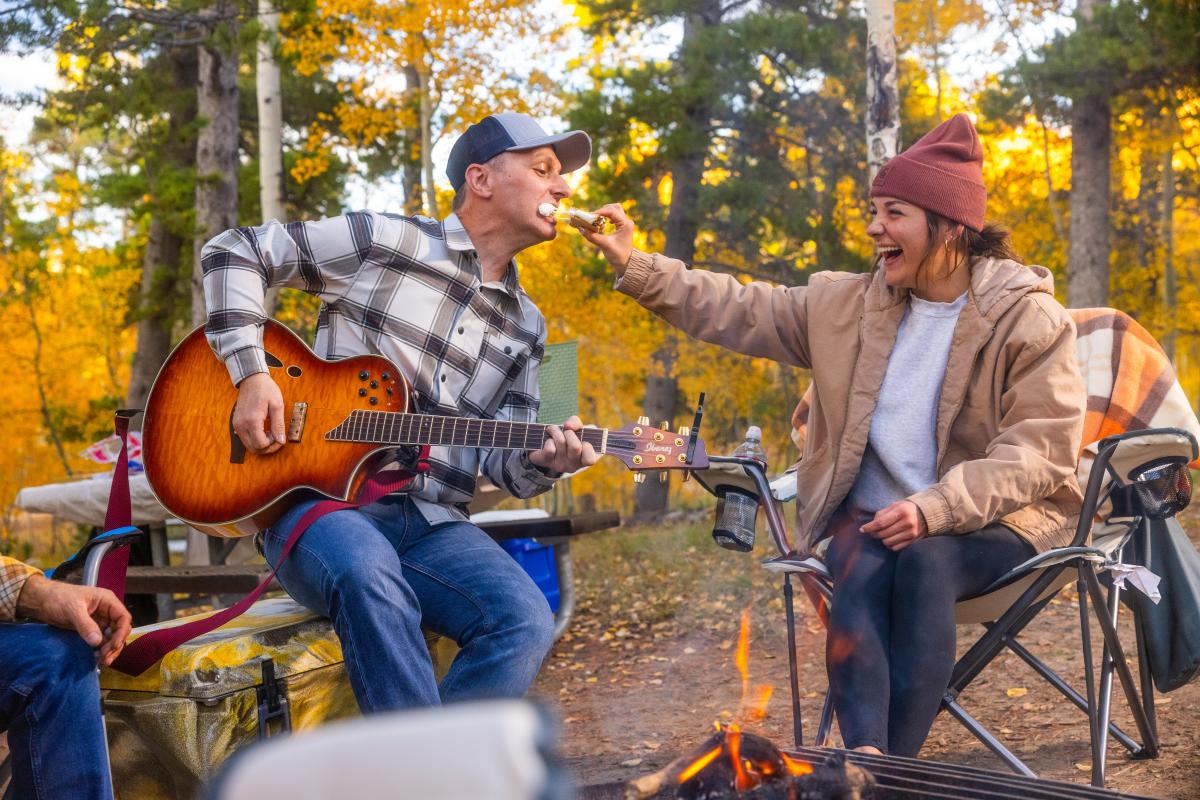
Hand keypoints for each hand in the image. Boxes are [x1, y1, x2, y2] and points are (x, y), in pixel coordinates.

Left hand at [16, 575, 132, 666]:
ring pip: (111, 637)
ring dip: (109, 650)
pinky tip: (95, 658)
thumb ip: (86, 625)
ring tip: (102, 662)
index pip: (123, 618)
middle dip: (115, 644)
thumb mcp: (73, 610)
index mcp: (107, 601)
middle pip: (119, 630)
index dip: (121, 633)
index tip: (112, 646)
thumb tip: (98, 642)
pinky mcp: (90, 629)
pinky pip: (100, 641)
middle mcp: (106, 611)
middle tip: (105, 659)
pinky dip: (99, 650)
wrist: (41, 600)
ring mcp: (99, 621)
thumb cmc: (58, 598)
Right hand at [234, 372, 285, 454]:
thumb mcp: (277, 406)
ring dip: (261, 444)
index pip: (261, 445)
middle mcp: (241, 425)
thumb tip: (281, 440)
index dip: (273, 444)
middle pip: (253, 449)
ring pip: (248, 446)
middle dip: (267, 447)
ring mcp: (237, 424)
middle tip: (277, 438)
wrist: (252, 379)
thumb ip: (278, 425)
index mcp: (252, 421)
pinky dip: (254, 439)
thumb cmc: (266, 389)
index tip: (279, 435)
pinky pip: (245, 438)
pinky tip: (263, 430)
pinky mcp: (236, 423)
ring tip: (270, 433)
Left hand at [528, 415, 599, 473]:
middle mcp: (573, 466)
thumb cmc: (568, 437)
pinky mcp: (546, 462)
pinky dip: (549, 439)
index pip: (590, 460)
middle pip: (575, 447)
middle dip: (570, 433)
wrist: (549, 446)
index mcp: (585, 460)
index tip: (583, 440)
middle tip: (566, 431)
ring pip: (561, 442)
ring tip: (554, 429)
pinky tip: (549, 440)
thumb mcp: (578, 429)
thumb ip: (577, 423)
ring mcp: (559, 466)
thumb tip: (568, 426)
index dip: (587, 446)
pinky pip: (549, 448)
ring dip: (556, 431)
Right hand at [577, 203, 635, 276]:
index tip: (589, 216)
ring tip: (596, 221)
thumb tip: (580, 228)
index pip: (612, 211)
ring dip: (604, 213)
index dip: (599, 212)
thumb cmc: (617, 255)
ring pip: (614, 210)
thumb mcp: (604, 245)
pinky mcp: (621, 225)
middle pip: (613, 207)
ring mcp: (624, 223)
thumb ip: (592, 236)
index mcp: (626, 224)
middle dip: (601, 211)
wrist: (625, 263)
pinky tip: (601, 224)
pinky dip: (605, 217)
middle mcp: (626, 221)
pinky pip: (613, 216)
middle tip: (592, 218)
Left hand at [860, 500, 927, 550]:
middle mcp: (907, 523)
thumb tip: (870, 524)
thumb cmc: (907, 508)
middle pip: (883, 534)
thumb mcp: (895, 505)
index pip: (881, 523)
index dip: (869, 527)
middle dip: (874, 533)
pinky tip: (890, 539)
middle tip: (872, 531)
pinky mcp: (913, 541)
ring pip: (887, 542)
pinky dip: (889, 545)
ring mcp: (911, 533)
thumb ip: (882, 513)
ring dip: (882, 539)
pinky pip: (895, 548)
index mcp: (901, 511)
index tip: (862, 529)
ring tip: (883, 534)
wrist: (927, 514)